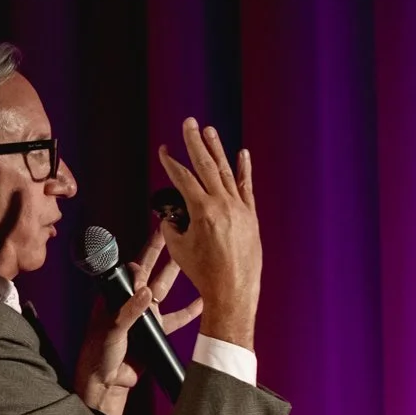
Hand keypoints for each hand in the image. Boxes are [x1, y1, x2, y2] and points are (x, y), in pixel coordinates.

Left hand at [74, 234, 202, 414]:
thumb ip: (129, 312)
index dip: (147, 250)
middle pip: (152, 270)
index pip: (134, 267)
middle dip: (163, 252)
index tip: (159, 231)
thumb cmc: (100, 353)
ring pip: (165, 289)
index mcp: (119, 296)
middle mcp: (133, 301)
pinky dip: (190, 311)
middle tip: (175, 231)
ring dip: (176, 274)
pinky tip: (203, 301)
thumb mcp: (113, 330)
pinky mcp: (157, 331)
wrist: (108, 380)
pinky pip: (177, 318)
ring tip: (192, 257)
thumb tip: (147, 292)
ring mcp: (147, 315)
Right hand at [155, 118, 259, 349]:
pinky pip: (246, 188)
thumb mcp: (179, 250)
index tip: (164, 149)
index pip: (183, 178)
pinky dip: (244, 170)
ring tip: (209, 131)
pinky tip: (242, 153)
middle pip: (206, 166)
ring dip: (217, 150)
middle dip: (194, 142)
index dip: (171, 162)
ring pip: (227, 172)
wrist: (233, 291)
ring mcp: (240, 209)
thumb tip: (170, 217)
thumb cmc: (204, 274)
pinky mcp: (251, 217)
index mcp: (202, 211)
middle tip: (188, 123)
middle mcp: (223, 205)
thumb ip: (172, 227)